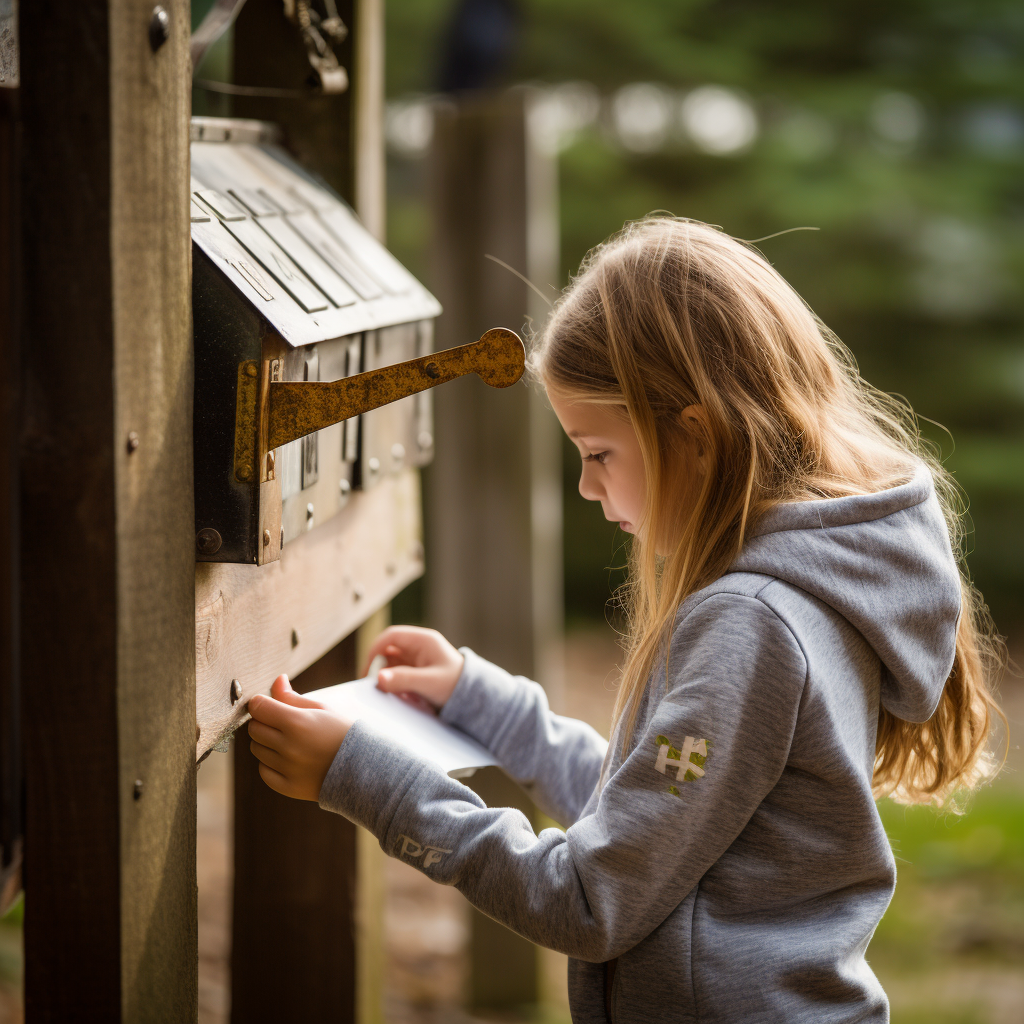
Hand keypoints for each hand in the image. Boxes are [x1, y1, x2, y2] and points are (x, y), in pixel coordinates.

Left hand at [247, 675, 352, 800]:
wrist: (363, 767)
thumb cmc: (342, 732)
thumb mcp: (321, 708)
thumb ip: (292, 697)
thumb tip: (277, 680)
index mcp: (296, 722)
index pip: (258, 707)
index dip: (260, 703)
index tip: (267, 704)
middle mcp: (288, 747)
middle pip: (254, 728)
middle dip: (263, 721)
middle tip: (280, 722)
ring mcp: (287, 769)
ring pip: (257, 749)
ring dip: (266, 742)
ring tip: (287, 741)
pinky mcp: (287, 787)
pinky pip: (263, 771)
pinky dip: (270, 764)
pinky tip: (287, 759)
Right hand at [363, 625, 464, 709]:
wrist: (473, 697)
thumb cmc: (455, 686)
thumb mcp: (429, 683)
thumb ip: (404, 680)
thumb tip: (378, 679)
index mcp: (423, 640)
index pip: (391, 636)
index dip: (375, 650)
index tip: (369, 671)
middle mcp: (419, 646)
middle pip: (389, 649)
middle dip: (379, 665)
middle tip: (374, 685)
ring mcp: (417, 657)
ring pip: (392, 662)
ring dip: (386, 675)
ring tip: (387, 692)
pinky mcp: (417, 670)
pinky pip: (398, 672)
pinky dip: (394, 682)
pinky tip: (397, 695)